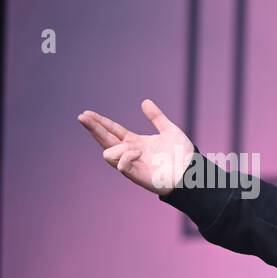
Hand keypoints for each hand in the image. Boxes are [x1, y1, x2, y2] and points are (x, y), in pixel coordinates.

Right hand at [77, 100, 194, 194]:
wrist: (193, 171)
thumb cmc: (183, 155)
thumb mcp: (170, 130)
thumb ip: (157, 118)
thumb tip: (145, 102)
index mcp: (136, 143)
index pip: (112, 131)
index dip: (100, 122)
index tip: (86, 113)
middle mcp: (131, 153)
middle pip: (105, 140)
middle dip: (93, 129)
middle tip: (82, 117)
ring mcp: (133, 165)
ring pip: (108, 155)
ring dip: (116, 147)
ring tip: (134, 147)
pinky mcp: (137, 176)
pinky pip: (121, 166)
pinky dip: (125, 157)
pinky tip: (137, 152)